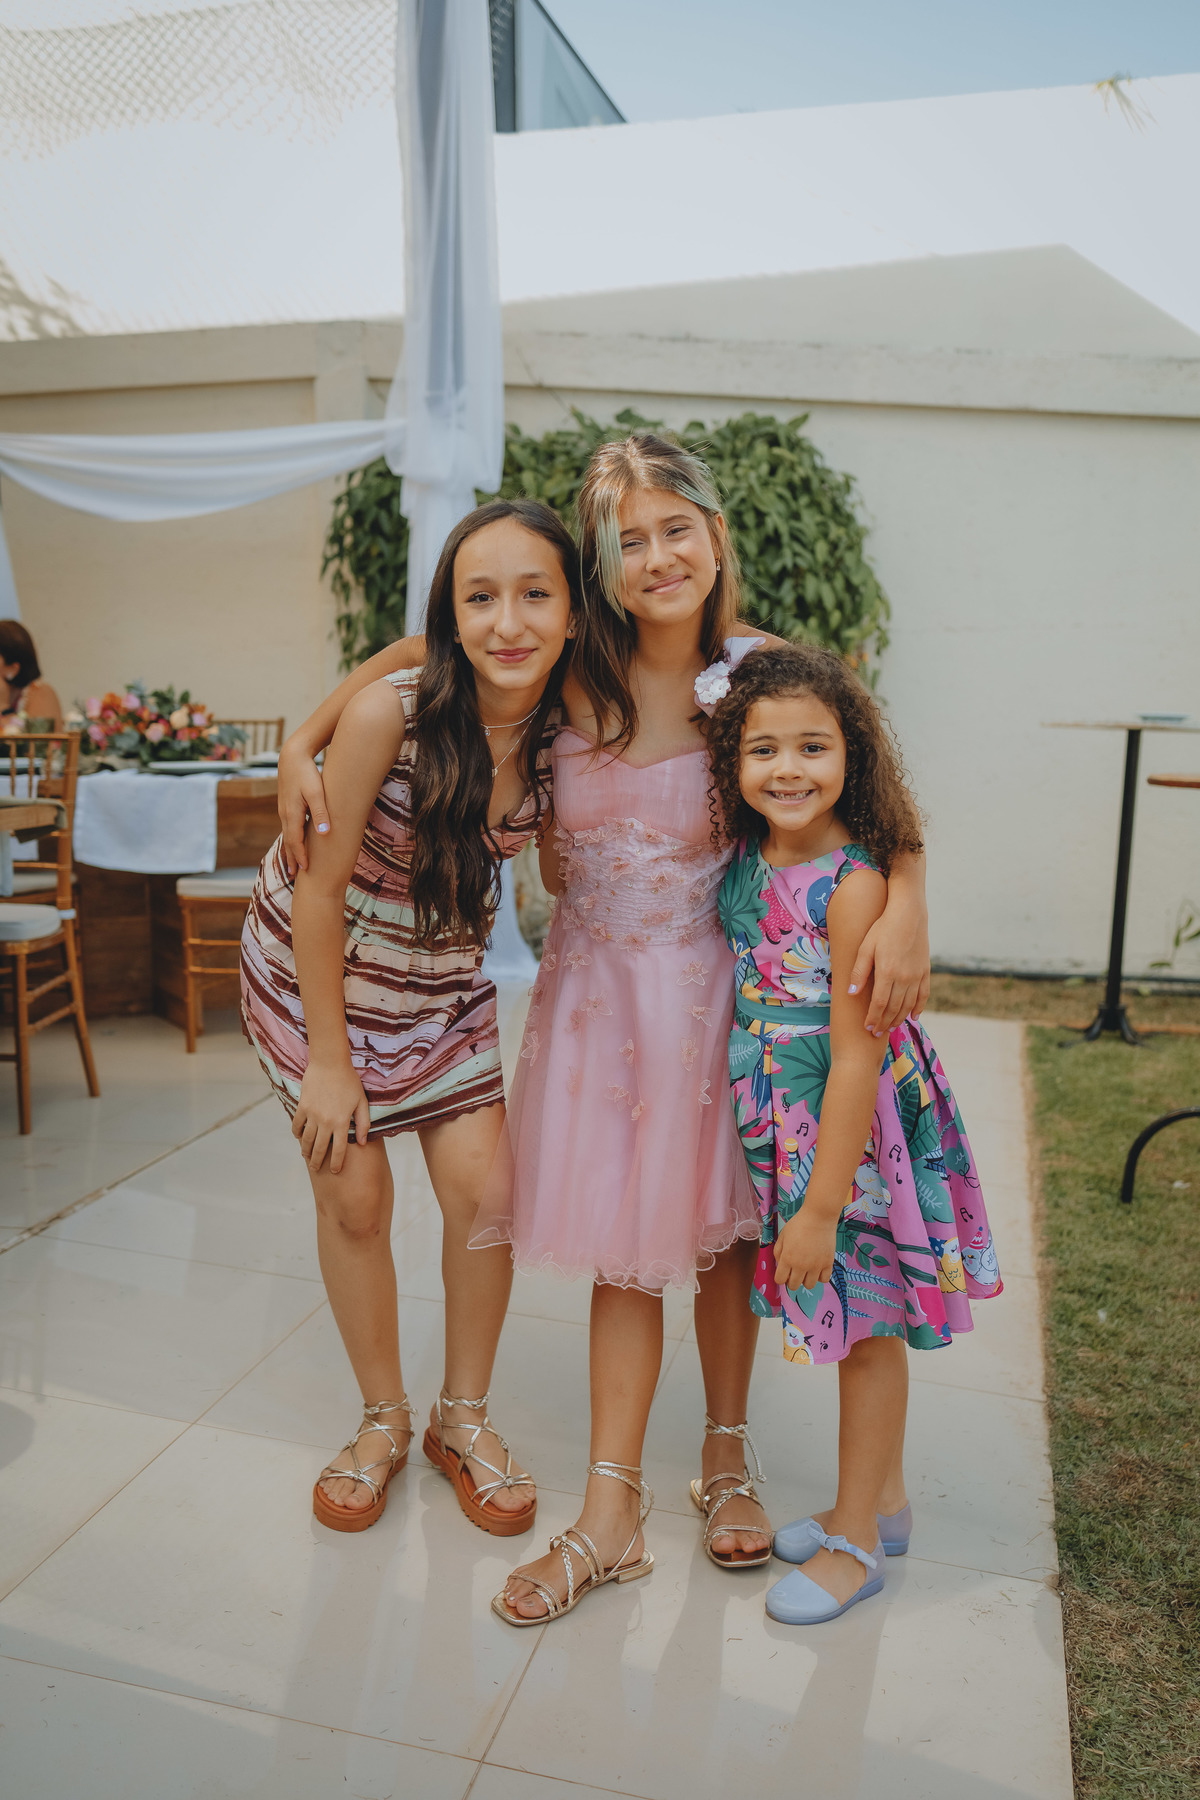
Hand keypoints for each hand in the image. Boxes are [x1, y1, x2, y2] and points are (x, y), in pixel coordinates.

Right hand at [278, 743, 329, 876]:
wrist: (292, 756)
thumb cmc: (306, 772)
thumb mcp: (316, 791)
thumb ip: (320, 812)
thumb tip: (323, 832)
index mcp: (292, 813)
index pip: (295, 841)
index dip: (300, 856)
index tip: (305, 870)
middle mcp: (285, 814)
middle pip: (288, 842)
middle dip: (292, 859)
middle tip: (294, 876)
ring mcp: (284, 810)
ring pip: (287, 835)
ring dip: (290, 851)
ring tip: (293, 864)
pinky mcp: (287, 806)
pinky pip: (288, 828)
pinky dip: (291, 839)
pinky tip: (295, 843)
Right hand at [292, 1062, 369, 1173]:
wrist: (330, 1063)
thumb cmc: (349, 1081)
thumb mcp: (361, 1102)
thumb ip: (363, 1123)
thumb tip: (363, 1142)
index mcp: (342, 1122)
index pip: (338, 1150)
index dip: (336, 1163)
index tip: (335, 1171)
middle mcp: (326, 1122)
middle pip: (319, 1149)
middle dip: (317, 1161)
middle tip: (315, 1169)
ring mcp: (312, 1115)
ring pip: (306, 1139)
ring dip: (305, 1150)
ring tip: (306, 1155)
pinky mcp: (302, 1106)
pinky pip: (297, 1124)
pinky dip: (297, 1133)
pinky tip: (298, 1137)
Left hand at [773, 1210, 836, 1292]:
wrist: (819, 1217)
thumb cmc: (799, 1224)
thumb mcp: (782, 1236)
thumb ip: (778, 1252)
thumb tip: (780, 1265)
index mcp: (787, 1258)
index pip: (779, 1280)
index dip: (780, 1277)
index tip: (784, 1271)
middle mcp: (801, 1265)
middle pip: (793, 1286)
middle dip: (791, 1280)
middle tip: (794, 1271)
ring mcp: (815, 1266)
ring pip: (809, 1285)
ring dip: (806, 1279)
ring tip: (807, 1269)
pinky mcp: (828, 1263)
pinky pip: (824, 1280)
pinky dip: (820, 1276)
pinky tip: (817, 1268)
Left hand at [850, 904, 930, 1035]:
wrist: (909, 914)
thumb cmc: (883, 928)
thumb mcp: (865, 948)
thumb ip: (859, 972)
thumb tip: (851, 994)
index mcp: (887, 972)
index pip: (880, 1004)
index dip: (873, 1018)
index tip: (867, 1028)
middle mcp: (904, 977)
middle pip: (894, 1008)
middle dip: (884, 1023)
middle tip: (877, 1033)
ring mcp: (917, 975)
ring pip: (909, 1005)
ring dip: (899, 1018)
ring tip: (891, 1027)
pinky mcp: (926, 971)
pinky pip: (923, 995)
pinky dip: (918, 1008)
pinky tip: (913, 1017)